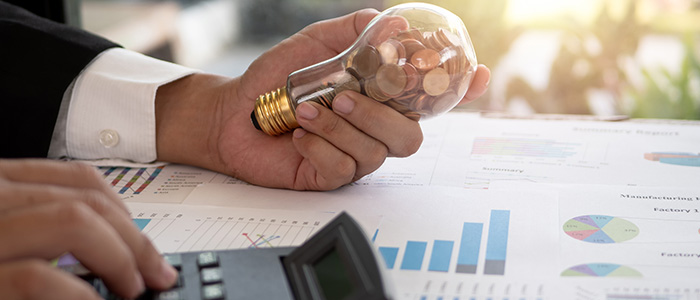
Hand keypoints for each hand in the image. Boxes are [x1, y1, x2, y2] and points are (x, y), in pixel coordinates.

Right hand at [0, 159, 176, 299]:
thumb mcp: (6, 238)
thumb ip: (45, 234)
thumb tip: (114, 251)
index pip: (79, 178)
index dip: (124, 211)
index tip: (144, 241)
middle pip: (87, 200)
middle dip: (135, 240)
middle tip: (157, 273)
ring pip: (75, 222)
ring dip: (118, 259)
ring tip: (132, 288)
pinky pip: (39, 277)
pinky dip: (79, 295)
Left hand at [155, 9, 489, 190]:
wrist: (234, 111)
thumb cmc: (276, 78)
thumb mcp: (316, 43)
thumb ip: (354, 31)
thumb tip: (395, 23)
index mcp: (378, 98)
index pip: (430, 101)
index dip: (460, 92)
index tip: (476, 76)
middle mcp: (372, 130)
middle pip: (411, 137)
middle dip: (379, 116)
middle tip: (342, 97)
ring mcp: (353, 156)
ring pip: (375, 153)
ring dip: (338, 127)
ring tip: (304, 109)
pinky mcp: (329, 177)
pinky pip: (342, 169)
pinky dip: (319, 146)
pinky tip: (298, 135)